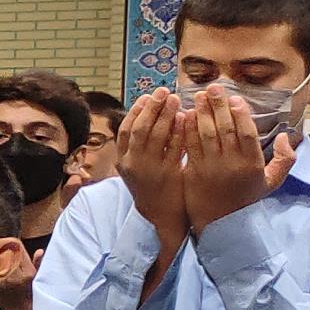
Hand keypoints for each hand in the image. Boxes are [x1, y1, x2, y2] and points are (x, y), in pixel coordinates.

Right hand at [111, 90, 189, 240]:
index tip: (147, 96)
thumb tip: (149, 116)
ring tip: (176, 100)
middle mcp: (133, 163)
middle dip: (152, 108)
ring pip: (156, 135)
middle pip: (140, 129)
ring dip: (166, 115)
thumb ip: (139, 147)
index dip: (136, 111)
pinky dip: (180, 131)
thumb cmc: (152, 188)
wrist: (160, 217)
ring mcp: (150, 169)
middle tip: (164, 92)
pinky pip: (175, 147)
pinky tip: (187, 118)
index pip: (125, 130)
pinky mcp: (169, 174)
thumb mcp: (136, 168)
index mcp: (122, 161)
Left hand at [181, 85, 294, 228]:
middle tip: (213, 87)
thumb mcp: (272, 182)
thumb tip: (289, 136)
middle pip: (224, 130)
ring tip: (199, 95)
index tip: (235, 97)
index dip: (241, 115)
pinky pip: (190, 146)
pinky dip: (187, 129)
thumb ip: (285, 159)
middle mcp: (231, 165)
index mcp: (252, 165)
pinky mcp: (193, 172)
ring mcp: (210, 168)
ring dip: (201, 113)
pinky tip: (185, 114)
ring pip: (205, 136)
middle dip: (218, 107)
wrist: (220, 223)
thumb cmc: (247, 198)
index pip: (247, 134)